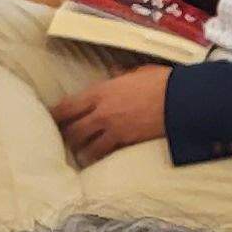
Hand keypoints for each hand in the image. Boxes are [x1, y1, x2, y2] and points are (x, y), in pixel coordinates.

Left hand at [51, 66, 172, 166]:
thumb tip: (114, 75)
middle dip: (66, 135)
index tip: (50, 118)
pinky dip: (99, 156)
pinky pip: (105, 153)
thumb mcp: (137, 72)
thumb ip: (121, 76)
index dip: (55, 115)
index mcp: (100, 92)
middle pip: (72, 130)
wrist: (181, 99)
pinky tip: (97, 159)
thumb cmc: (162, 82)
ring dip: (80, 149)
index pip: (66, 107)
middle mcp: (100, 112)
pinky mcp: (125, 142)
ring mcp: (112, 129)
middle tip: (63, 138)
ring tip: (79, 152)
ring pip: (85, 146)